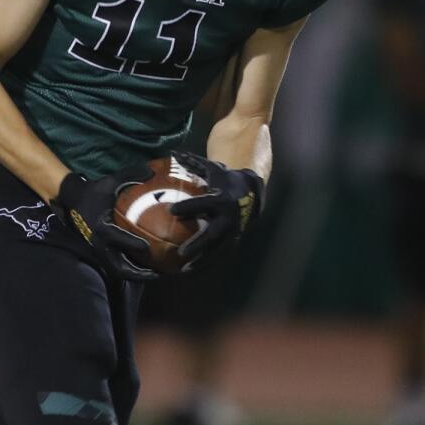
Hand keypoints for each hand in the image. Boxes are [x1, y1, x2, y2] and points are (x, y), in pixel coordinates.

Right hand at [51, 167, 158, 281]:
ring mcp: (99, 251)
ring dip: (137, 275)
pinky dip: (131, 270)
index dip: (134, 244)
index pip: (119, 239)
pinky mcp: (100, 253)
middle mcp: (100, 244)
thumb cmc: (94, 191)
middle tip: (158, 273)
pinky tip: (147, 268)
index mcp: (102, 227)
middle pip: (120, 267)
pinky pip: (117, 266)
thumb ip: (131, 175)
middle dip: (139, 273)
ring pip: (119, 271)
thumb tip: (153, 170)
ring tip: (156, 275)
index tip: (148, 247)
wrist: (73, 200)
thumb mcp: (110, 181)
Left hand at [168, 151, 263, 270]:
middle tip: (181, 252)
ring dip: (201, 261)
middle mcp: (228, 218)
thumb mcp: (213, 169)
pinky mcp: (233, 241)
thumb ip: (193, 163)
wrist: (252, 193)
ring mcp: (232, 232)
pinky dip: (205, 264)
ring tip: (184, 270)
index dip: (188, 207)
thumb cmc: (226, 179)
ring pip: (216, 250)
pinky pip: (218, 255)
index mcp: (221, 199)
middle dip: (197, 243)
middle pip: (212, 234)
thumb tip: (173, 152)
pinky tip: (190, 272)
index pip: (203, 204)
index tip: (172, 210)